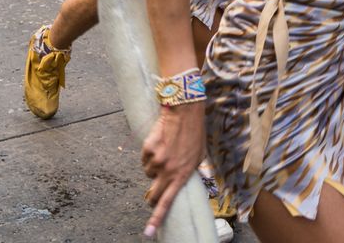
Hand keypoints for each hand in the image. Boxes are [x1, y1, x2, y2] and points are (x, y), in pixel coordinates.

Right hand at [140, 103, 205, 237]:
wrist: (185, 112)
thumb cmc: (195, 133)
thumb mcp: (199, 156)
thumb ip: (189, 172)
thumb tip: (182, 182)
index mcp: (182, 174)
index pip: (167, 201)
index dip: (156, 218)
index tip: (148, 232)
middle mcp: (168, 170)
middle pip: (152, 194)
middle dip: (152, 197)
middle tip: (153, 193)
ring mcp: (156, 160)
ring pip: (148, 173)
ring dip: (154, 168)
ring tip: (166, 153)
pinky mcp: (147, 150)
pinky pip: (144, 159)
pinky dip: (150, 155)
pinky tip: (159, 144)